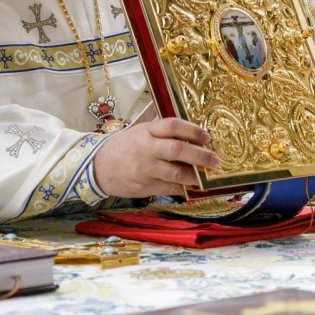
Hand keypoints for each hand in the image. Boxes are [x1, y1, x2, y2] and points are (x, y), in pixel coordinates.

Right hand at [92, 118, 220, 197]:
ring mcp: (146, 170)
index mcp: (146, 131)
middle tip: (215, 160)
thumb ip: (162, 133)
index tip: (206, 136)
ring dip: (196, 176)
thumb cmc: (124, 146)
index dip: (193, 130)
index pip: (172, 125)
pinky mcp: (145, 187)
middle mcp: (146, 149)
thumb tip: (193, 137)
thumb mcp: (140, 131)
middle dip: (201, 155)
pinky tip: (191, 186)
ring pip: (176, 173)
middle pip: (178, 150)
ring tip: (206, 175)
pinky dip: (183, 187)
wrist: (98, 167)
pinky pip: (170, 188)